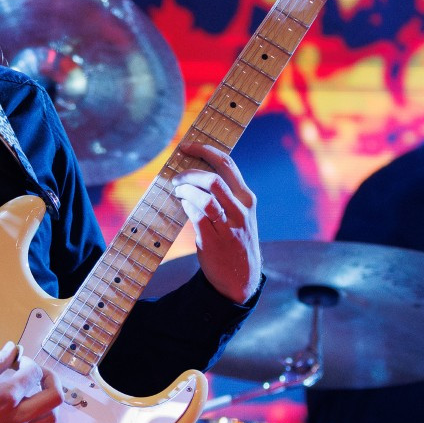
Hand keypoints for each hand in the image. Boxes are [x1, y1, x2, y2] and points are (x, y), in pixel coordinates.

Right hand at [0, 342, 60, 422]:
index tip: (19, 361)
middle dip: (52, 379)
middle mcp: (16, 416)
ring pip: (51, 418)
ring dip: (49, 403)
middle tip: (40, 374)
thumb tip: (12, 349)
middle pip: (55, 397)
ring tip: (36, 394)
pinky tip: (29, 414)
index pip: (34, 373)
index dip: (29, 362)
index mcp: (6, 396)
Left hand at [174, 142, 260, 303]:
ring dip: (185, 190)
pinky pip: (195, 215)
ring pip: (204, 197)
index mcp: (246, 198)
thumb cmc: (235, 239)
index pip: (227, 164)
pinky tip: (183, 205)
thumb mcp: (238, 213)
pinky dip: (186, 205)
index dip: (205, 150)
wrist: (241, 277)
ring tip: (177, 191)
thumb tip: (195, 172)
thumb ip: (224, 193)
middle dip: (190, 173)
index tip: (187, 146)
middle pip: (214, 179)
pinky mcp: (213, 239)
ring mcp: (228, 225)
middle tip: (177, 177)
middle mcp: (240, 209)